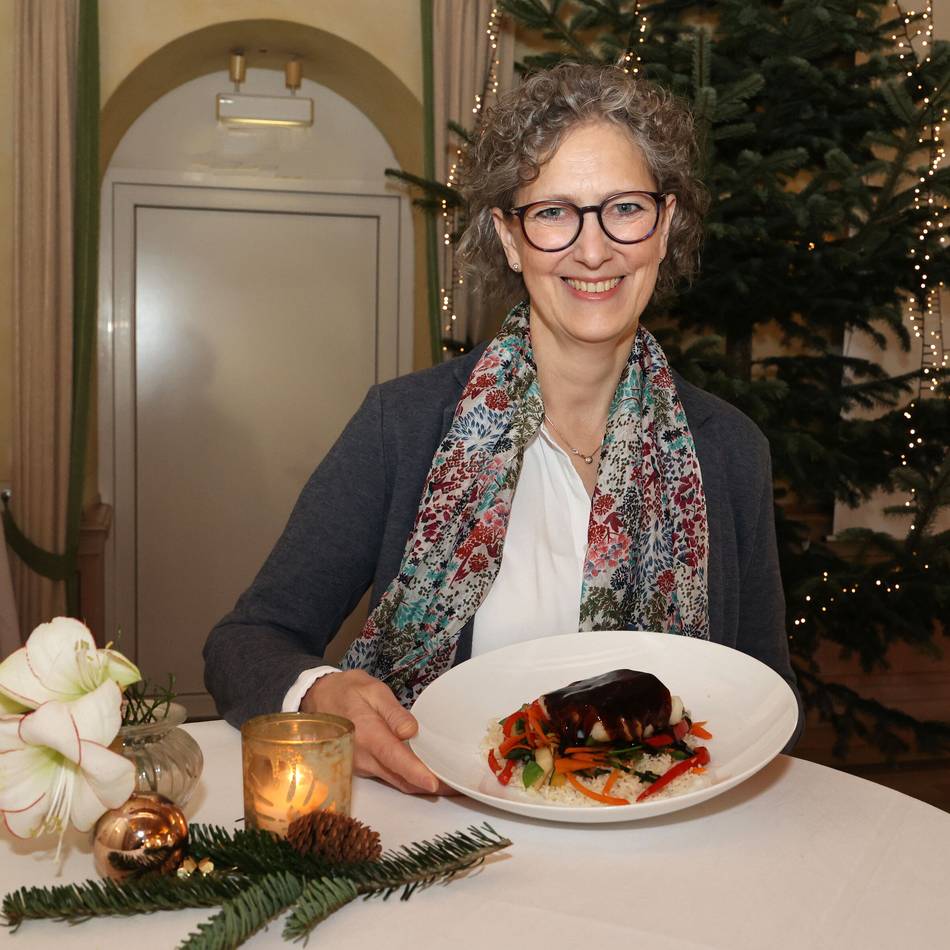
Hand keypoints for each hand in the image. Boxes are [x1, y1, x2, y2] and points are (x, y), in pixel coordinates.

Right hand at [301, 669, 452, 795]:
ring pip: (395, 782)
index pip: (394, 758)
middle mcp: (363, 757)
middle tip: (458, 786)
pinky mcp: (363, 769)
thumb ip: (393, 712)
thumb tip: (411, 731)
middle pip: (400, 778)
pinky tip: (427, 776)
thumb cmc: (349, 691)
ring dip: (420, 785)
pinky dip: (409, 780)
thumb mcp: (373, 691)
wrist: (318, 699)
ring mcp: (361, 766)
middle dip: (428, 785)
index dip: (415, 772)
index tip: (435, 783)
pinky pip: (389, 778)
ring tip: (450, 784)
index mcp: (367, 734)